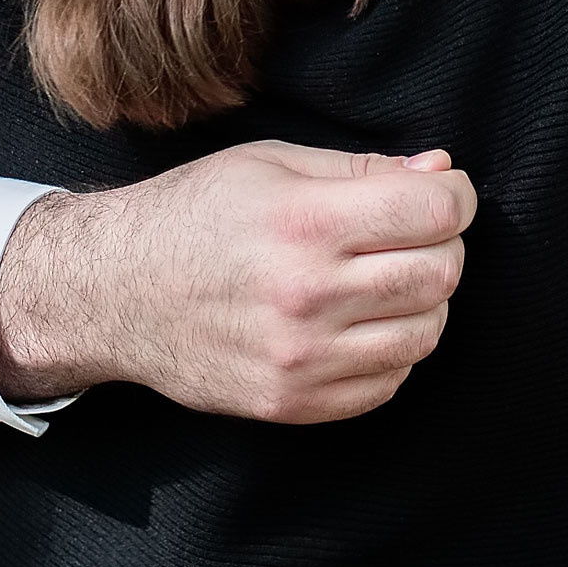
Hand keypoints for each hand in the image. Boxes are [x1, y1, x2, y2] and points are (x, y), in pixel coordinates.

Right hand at [0, 139, 475, 422]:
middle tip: (414, 233)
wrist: (113, 292)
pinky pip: (388, 383)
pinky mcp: (291, 403)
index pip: (434, 212)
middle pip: (441, 274)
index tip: (441, 192)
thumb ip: (361, 168)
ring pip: (425, 333)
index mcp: (303, 222)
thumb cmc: (194, 214)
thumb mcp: (270, 164)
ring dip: (422, 302)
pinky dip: (391, 351)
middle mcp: (306, 295)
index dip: (454, 195)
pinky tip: (359, 323)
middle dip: (443, 245)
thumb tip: (441, 173)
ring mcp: (300, 359)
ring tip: (385, 278)